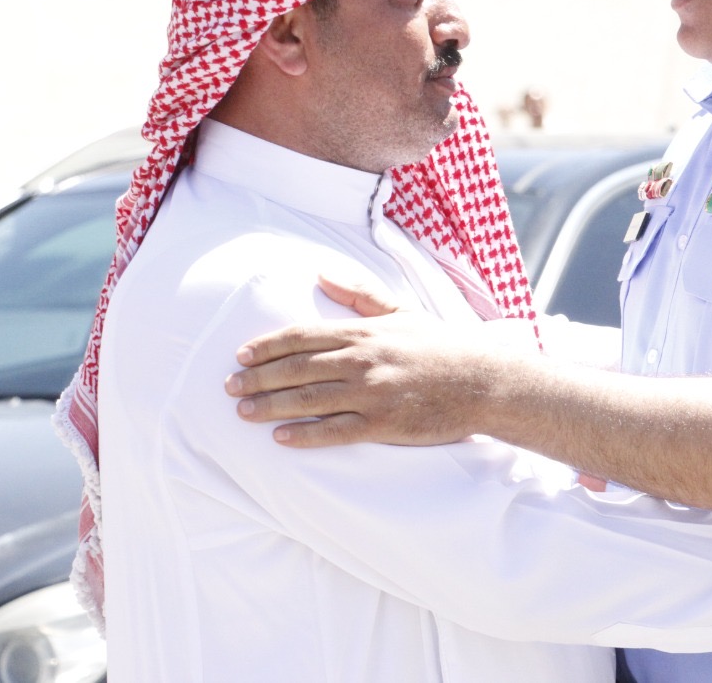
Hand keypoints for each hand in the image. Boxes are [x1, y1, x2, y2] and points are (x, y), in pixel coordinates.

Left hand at [224, 275, 508, 446]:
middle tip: (229, 386)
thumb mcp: (401, 310)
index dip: (268, 346)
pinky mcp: (383, 424)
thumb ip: (360, 293)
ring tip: (243, 412)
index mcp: (363, 331)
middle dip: (257, 378)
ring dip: (270, 405)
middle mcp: (361, 360)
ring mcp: (371, 393)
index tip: (241, 355)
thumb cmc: (442, 344)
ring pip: (307, 399)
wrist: (482, 379)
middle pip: (296, 368)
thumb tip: (322, 273)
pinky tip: (281, 437)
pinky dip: (305, 434)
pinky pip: (334, 431)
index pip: (302, 336)